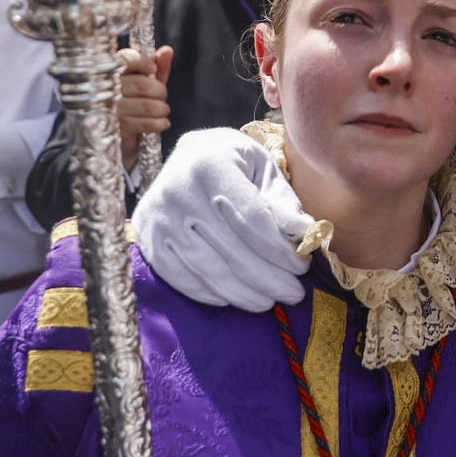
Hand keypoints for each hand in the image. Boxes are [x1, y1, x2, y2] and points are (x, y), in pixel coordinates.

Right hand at [119, 46, 172, 171]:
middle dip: (160, 91)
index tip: (153, 70)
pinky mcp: (114, 129)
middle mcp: (105, 90)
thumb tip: (167, 50)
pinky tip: (162, 123)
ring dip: (162, 108)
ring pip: (146, 105)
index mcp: (110, 72)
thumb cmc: (136, 103)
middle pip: (142, 85)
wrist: (123, 137)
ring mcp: (108, 110)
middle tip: (162, 96)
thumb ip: (158, 67)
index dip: (143, 62)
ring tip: (163, 110)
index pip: (125, 59)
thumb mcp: (149, 83)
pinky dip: (159, 123)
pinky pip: (144, 123)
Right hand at [131, 127, 310, 311]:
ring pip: (207, 268)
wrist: (187, 155)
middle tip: (294, 293)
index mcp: (212, 166)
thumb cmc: (234, 162)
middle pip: (231, 249)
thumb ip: (282, 200)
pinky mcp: (150, 241)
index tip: (302, 266)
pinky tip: (235, 298)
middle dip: (268, 277)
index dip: (279, 249)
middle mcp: (180, 192)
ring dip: (243, 292)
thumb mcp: (263, 167)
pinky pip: (181, 277)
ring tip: (270, 301)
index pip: (251, 219)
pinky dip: (210, 293)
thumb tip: (305, 235)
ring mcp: (160, 219)